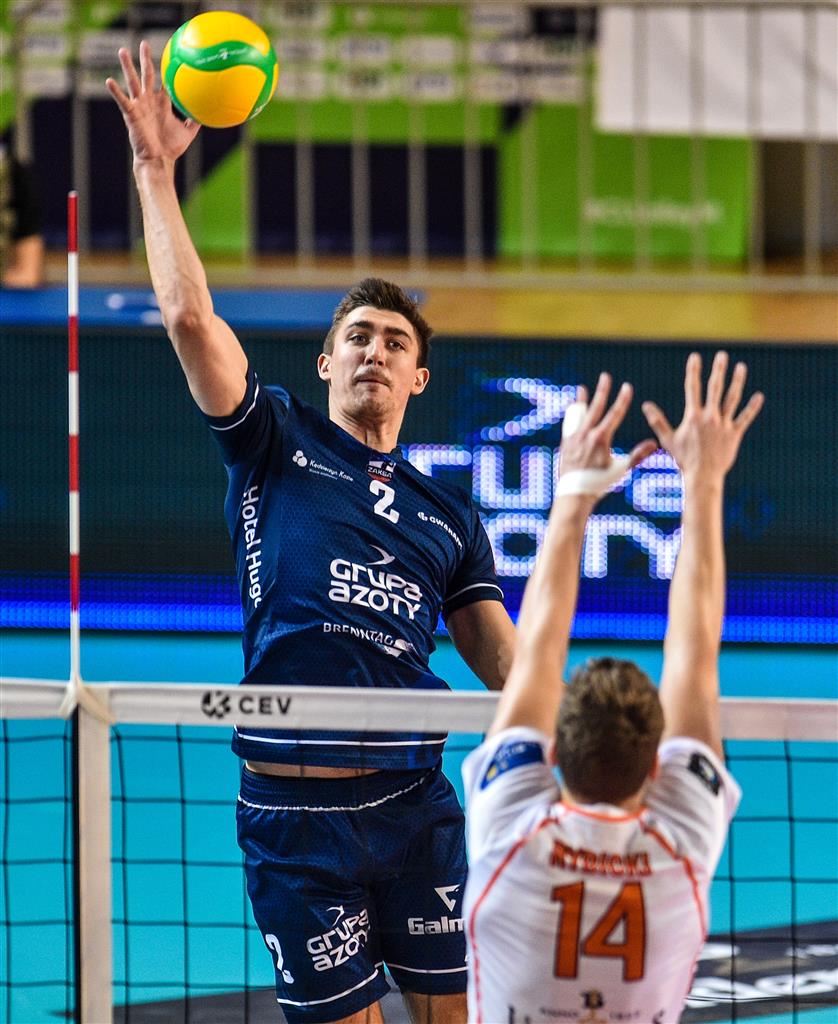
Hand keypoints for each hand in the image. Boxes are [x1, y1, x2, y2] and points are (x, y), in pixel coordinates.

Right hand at [106, 41, 199, 165]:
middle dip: (144, 59)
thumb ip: (196, 120)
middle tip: (143, 43)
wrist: (158, 160)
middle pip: (146, 75)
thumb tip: (209, 111)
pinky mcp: (131, 114)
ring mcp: (139, 106)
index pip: (163, 80)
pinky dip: (116, 91)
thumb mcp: (188, 132)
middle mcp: (149, 101)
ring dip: (127, 66)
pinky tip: (108, 81)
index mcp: (162, 103)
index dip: (164, 68)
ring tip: (122, 51)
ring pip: (132, 82)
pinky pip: (122, 100)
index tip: (166, 53)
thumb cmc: (172, 148)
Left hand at [560, 372, 655, 481]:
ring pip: (579, 413)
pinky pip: (569, 423)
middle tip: (605, 376)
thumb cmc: (599, 483)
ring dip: (582, 399)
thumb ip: (638, 454)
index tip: (627, 386)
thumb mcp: (621, 469)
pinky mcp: (565, 442)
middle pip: (596, 407)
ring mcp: (574, 437)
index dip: (622, 399)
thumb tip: (655, 443)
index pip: (614, 414)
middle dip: (602, 391)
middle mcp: (586, 434)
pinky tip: (571, 408)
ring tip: (582, 388)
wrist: (574, 493)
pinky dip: (571, 414)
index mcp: (601, 438)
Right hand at [642, 351, 763, 483]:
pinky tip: (759, 396)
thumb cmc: (683, 459)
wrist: (702, 476)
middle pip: (715, 388)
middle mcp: (709, 417)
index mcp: (693, 416)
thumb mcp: (667, 439)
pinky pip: (745, 418)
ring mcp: (724, 424)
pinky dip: (752, 407)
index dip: (693, 371)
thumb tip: (645, 405)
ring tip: (741, 367)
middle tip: (721, 355)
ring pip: (732, 398)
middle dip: (718, 370)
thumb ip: (657, 420)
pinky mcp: (735, 434)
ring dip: (737, 381)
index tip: (695, 357)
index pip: (692, 388)